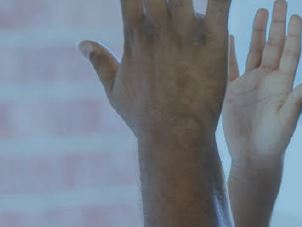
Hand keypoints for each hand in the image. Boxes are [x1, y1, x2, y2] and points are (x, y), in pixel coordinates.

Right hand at [80, 0, 232, 137]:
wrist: (174, 137)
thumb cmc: (145, 119)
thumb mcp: (116, 91)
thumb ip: (100, 62)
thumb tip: (82, 45)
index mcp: (135, 37)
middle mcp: (159, 31)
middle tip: (169, 5)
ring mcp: (186, 36)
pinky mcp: (213, 45)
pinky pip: (219, 8)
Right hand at [223, 0, 301, 167]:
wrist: (253, 158)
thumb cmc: (274, 142)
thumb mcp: (287, 120)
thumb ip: (297, 100)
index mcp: (282, 84)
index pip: (289, 53)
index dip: (293, 34)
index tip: (296, 15)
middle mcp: (268, 80)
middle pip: (273, 45)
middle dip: (276, 24)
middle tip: (279, 1)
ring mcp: (250, 84)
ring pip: (253, 51)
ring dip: (256, 31)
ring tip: (260, 10)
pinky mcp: (234, 92)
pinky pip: (231, 66)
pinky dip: (231, 51)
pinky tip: (231, 35)